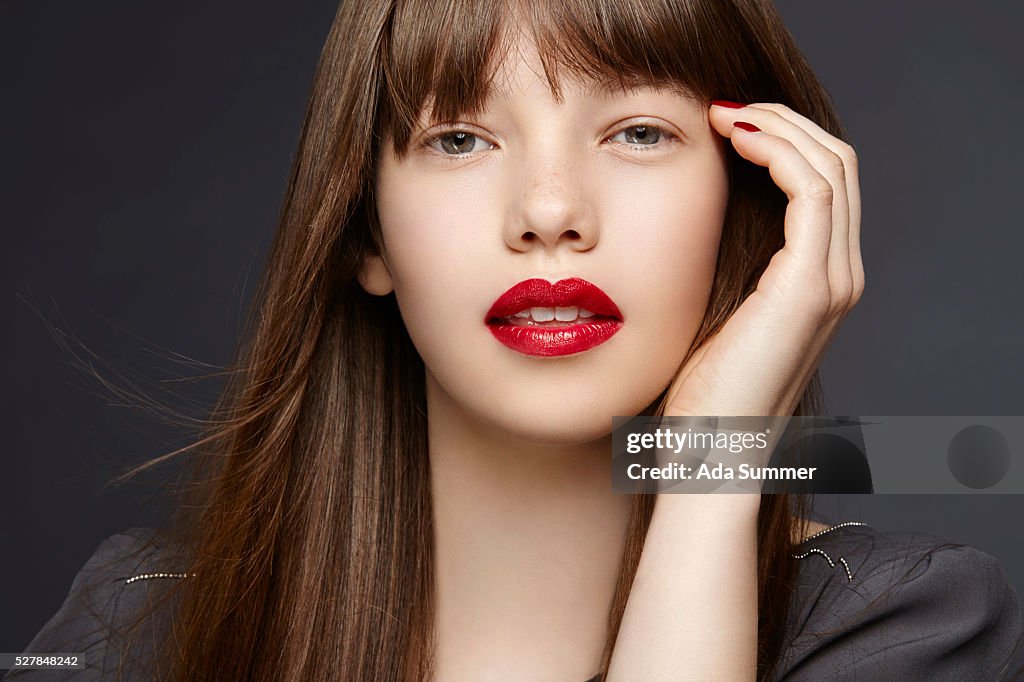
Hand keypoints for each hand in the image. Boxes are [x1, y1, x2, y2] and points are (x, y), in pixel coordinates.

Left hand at [663, 101, 862, 418]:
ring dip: (778, 127)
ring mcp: (832, 281)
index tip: (723, 124)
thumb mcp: (711, 312)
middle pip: (837, 164)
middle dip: (782, 123)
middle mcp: (838, 276)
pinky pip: (811, 191)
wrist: (708, 454)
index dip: (781, 141)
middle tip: (723, 108)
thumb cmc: (698, 394)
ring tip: (722, 114)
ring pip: (830, 167)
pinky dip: (777, 151)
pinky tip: (731, 140)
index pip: (822, 184)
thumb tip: (691, 216)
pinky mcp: (810, 286)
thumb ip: (723, 264)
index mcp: (816, 281)